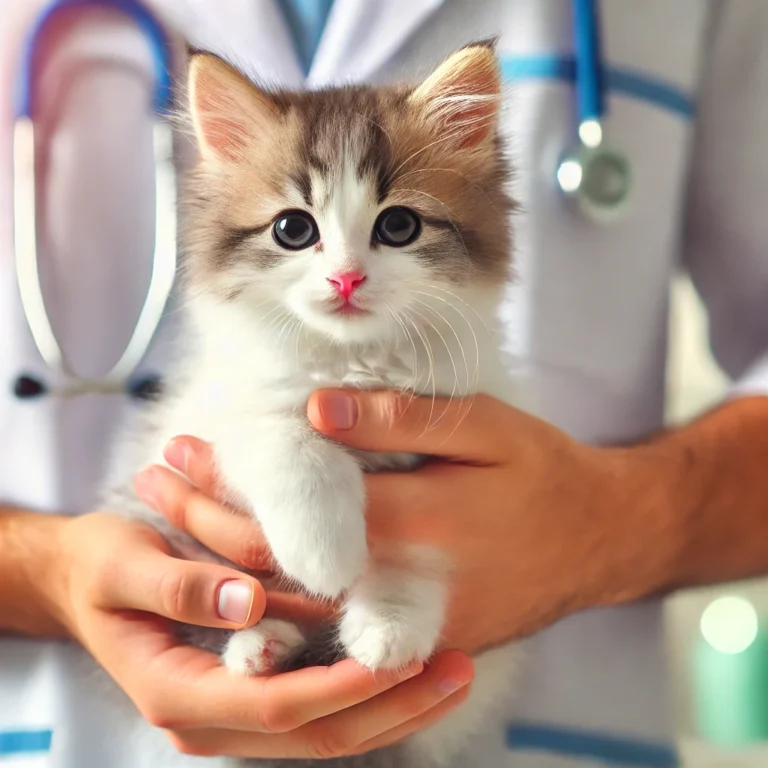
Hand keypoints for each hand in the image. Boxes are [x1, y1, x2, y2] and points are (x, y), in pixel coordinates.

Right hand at [44, 512, 473, 758]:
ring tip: (453, 670)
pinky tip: (405, 663)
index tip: (404, 657)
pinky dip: (364, 692)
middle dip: (391, 706)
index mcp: (177, 693)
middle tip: (458, 669)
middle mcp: (211, 718)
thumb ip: (178, 586)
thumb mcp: (123, 565)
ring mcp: (232, 712)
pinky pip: (316, 705)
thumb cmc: (100, 567)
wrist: (82, 580)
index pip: (278, 705)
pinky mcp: (249, 691)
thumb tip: (246, 602)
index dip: (345, 686)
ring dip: (390, 705)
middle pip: (315, 734)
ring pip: (324, 730)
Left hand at [139, 390, 672, 654]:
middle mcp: (398, 583)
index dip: (226, 488)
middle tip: (154, 479)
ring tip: (173, 521)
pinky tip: (236, 571)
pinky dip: (272, 600)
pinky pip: (329, 628)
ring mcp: (404, 621)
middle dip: (203, 522)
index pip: (293, 516)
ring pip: (293, 606)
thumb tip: (318, 411)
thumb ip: (407, 419)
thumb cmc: (543, 474)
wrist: (597, 542)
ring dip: (224, 563)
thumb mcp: (489, 427)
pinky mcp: (413, 636)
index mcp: (413, 524)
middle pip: (276, 567)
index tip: (179, 452)